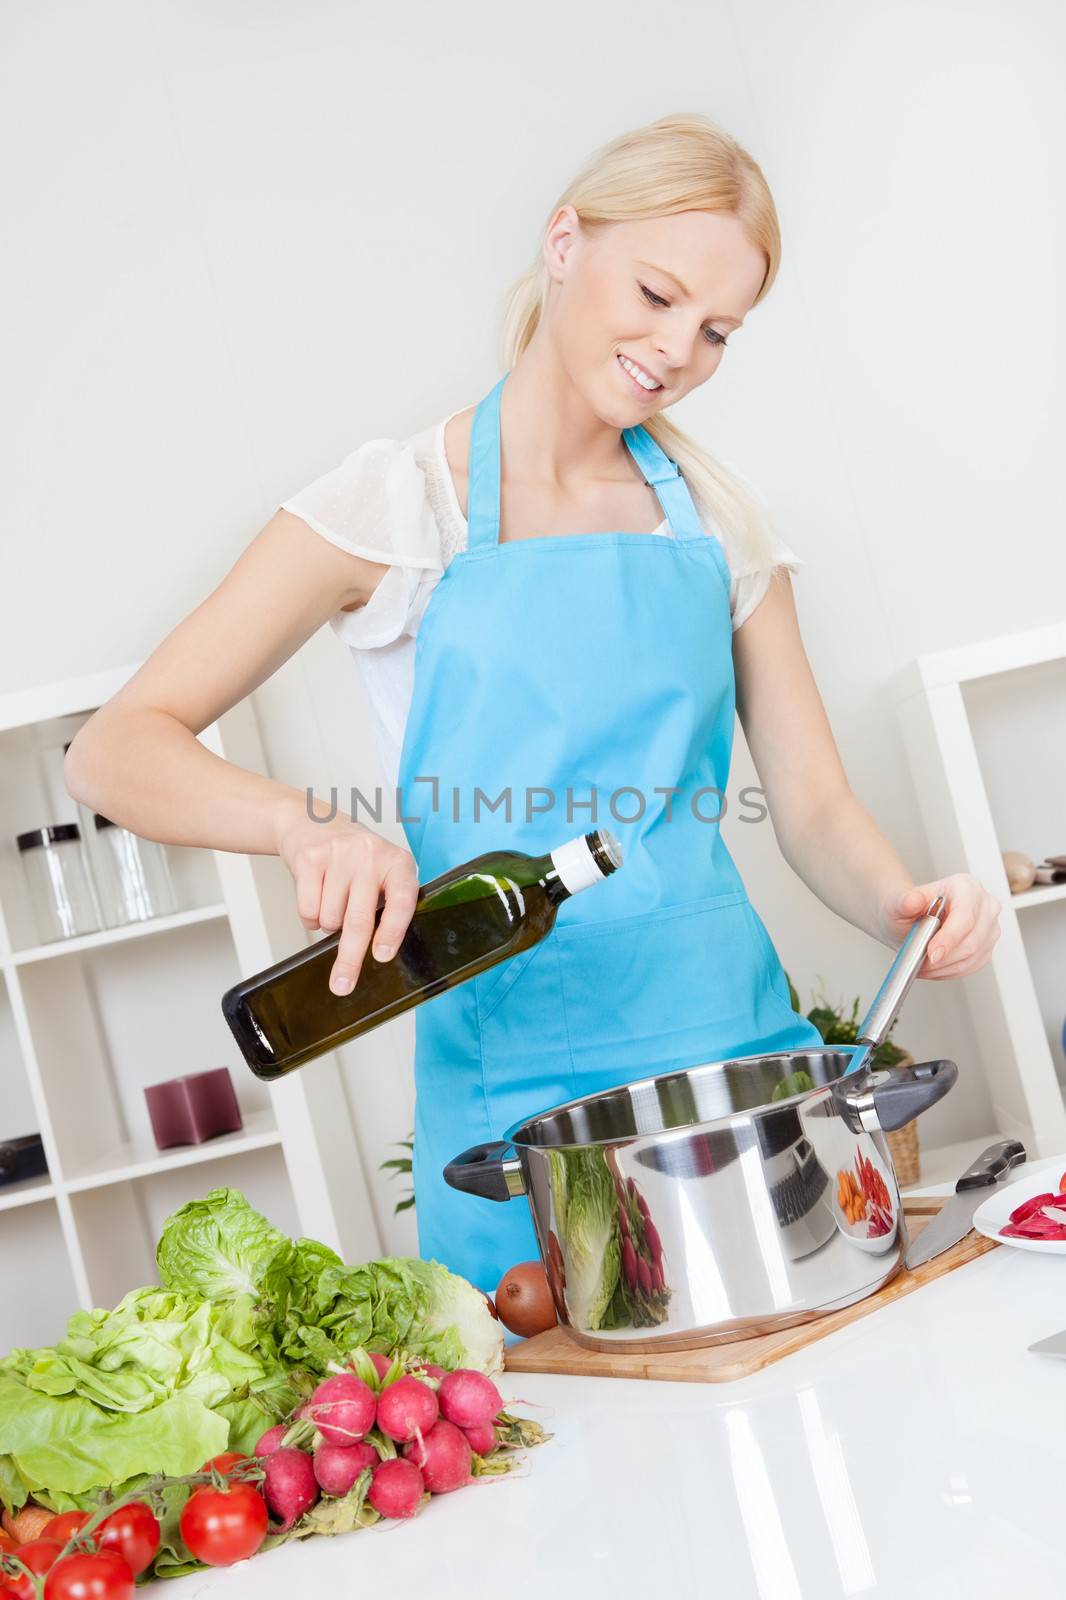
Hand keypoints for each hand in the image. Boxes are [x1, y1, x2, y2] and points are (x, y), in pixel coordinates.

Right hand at [273, 801, 419, 994]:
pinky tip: (316, 897)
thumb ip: (387, 905)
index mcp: (398, 863)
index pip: (402, 901)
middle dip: (350, 958)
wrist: (311, 822)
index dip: (392, 931)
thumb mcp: (381, 874)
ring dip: (328, 924)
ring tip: (332, 902)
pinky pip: (307, 910)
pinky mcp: (311, 859)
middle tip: (343, 984)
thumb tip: (380, 953)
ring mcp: (340, 855)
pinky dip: (309, 917)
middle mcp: (372, 855)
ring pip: (330, 918)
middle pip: (359, 919)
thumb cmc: (354, 859)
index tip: (381, 955)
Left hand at [884, 874, 1001, 978]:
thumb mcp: (898, 903)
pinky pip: (972, 966)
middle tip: (920, 963)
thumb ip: (904, 902)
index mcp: (966, 886)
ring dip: (944, 967)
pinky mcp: (987, 947)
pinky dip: (950, 971)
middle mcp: (984, 904)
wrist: (911, 918)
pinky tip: (934, 968)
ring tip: (922, 966)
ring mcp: (990, 927)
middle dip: (943, 958)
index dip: (949, 938)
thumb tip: (912, 901)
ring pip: (972, 957)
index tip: (932, 953)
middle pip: (972, 940)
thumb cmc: (908, 909)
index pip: (965, 916)